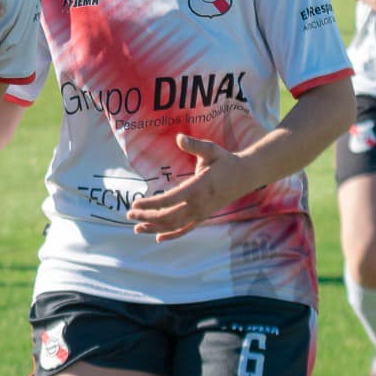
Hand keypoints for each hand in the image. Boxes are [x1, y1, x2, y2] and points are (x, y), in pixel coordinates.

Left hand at [126, 134, 243, 240]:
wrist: (245, 176)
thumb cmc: (225, 161)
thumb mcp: (211, 150)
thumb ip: (194, 145)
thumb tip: (179, 137)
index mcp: (198, 188)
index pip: (169, 200)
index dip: (151, 205)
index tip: (135, 203)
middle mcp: (199, 204)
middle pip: (168, 216)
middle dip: (147, 217)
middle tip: (130, 214)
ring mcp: (201, 213)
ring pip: (174, 226)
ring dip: (154, 228)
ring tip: (136, 228)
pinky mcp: (204, 217)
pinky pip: (186, 230)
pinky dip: (172, 235)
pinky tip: (158, 238)